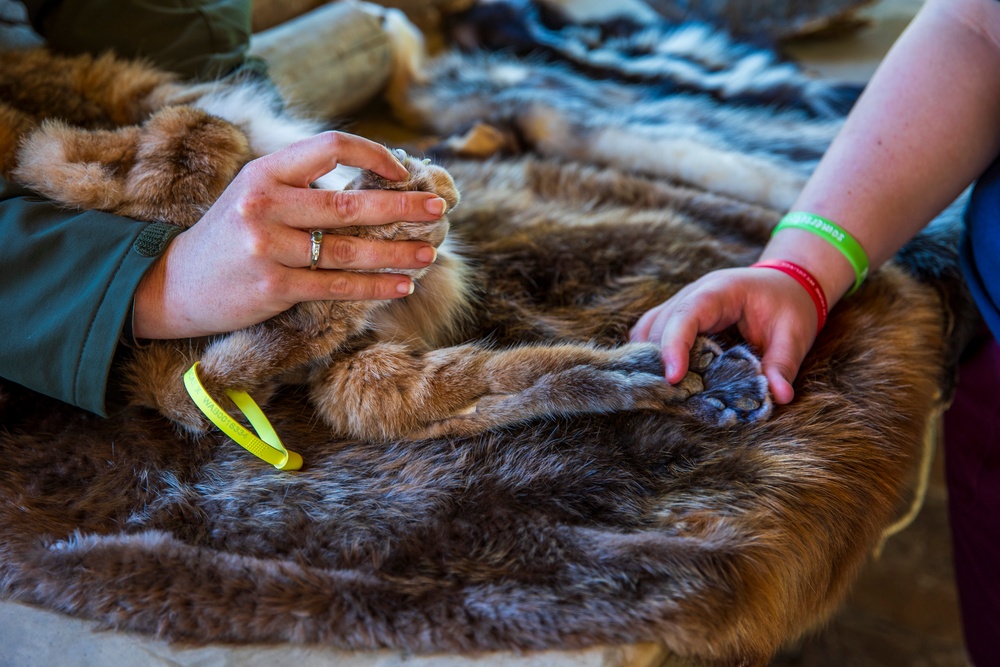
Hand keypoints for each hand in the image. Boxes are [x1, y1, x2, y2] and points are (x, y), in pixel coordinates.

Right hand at [133, 131, 448, 339]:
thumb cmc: (227, 236)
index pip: (330, 146)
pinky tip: (402, 285)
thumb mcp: (254, 193)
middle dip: (402, 206)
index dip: (373, 154)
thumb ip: (302, 184)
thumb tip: (371, 183)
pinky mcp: (274, 287)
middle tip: (439, 207)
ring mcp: (268, 247)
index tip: (402, 170)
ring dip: (397, 252)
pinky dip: (374, 287)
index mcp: (265, 172)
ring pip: (349, 249)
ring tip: (430, 252)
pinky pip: (337, 286)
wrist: (172, 284)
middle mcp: (266, 205)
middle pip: (350, 203)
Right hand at [629, 268, 819, 403]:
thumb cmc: (789, 306)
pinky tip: (662, 378)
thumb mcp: (794, 335)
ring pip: (648, 331)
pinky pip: (649, 333)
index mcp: (719, 291)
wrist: (786, 284)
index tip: (674, 378)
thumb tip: (780, 396)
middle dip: (661, 362)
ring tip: (668, 391)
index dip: (674, 346)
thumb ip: (784, 365)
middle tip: (675, 397)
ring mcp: (680, 304)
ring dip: (652, 361)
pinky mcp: (676, 317)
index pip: (685, 315)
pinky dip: (651, 356)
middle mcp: (692, 294)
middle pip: (660, 327)